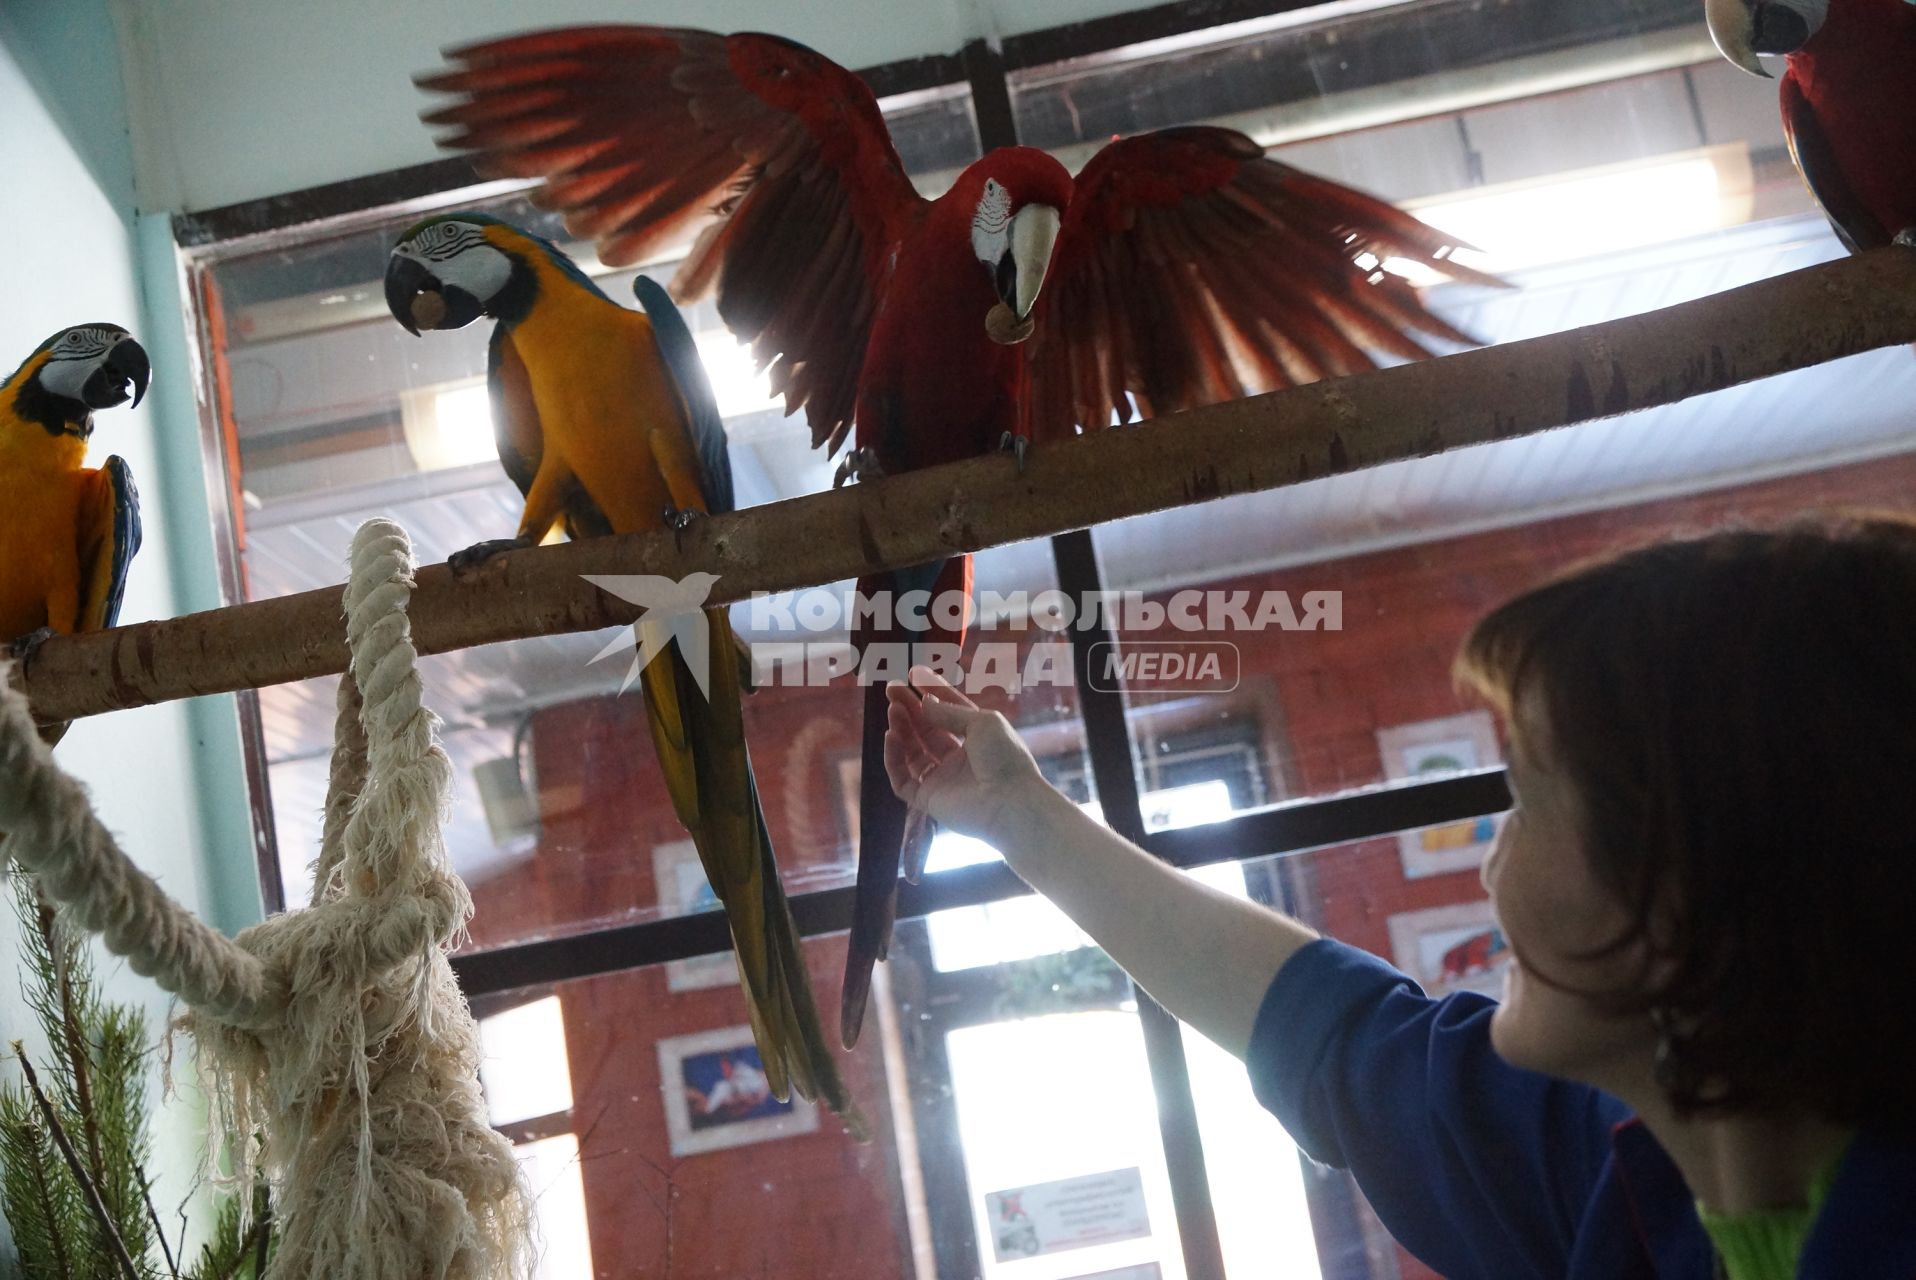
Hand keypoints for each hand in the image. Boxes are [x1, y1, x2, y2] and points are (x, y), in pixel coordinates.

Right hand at [883, 666, 1048, 845]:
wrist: (1009, 803)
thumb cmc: (1005, 758)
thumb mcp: (983, 722)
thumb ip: (949, 712)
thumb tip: (923, 703)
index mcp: (976, 738)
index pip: (949, 711)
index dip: (931, 692)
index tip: (912, 674)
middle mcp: (958, 758)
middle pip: (927, 729)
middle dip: (909, 708)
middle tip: (892, 690)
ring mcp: (942, 779)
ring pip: (912, 752)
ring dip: (901, 730)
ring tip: (892, 710)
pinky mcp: (928, 799)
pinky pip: (902, 779)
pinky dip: (893, 759)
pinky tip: (890, 737)